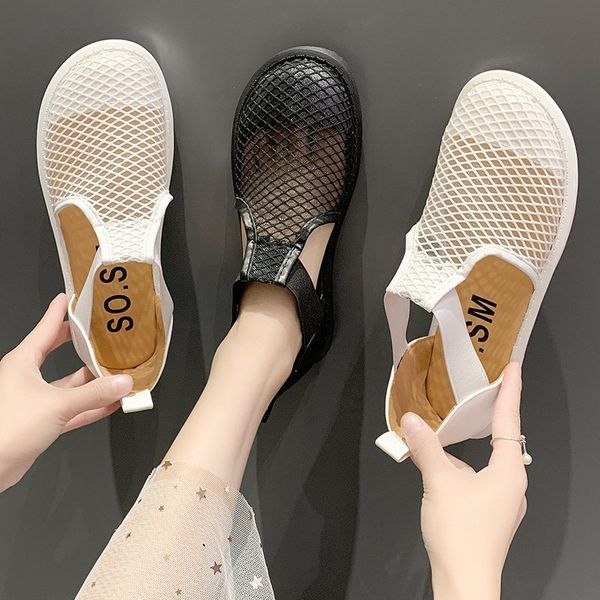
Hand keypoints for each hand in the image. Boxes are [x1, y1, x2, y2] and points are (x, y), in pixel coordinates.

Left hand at [0, 293, 132, 491]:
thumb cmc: (7, 428)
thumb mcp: (58, 405)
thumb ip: (94, 394)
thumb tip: (123, 383)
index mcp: (23, 362)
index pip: (46, 329)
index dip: (60, 312)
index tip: (72, 299)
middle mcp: (27, 378)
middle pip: (60, 355)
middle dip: (83, 348)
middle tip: (104, 337)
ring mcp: (34, 400)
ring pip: (70, 386)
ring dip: (93, 383)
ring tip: (119, 375)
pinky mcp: (40, 422)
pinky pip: (72, 409)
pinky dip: (91, 407)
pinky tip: (110, 404)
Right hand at [401, 363, 526, 599]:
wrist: (463, 582)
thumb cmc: (461, 535)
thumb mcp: (438, 482)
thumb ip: (424, 447)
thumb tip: (410, 420)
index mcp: (509, 473)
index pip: (510, 421)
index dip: (510, 391)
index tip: (514, 368)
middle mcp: (511, 486)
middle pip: (500, 441)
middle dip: (486, 417)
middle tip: (480, 392)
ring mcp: (501, 503)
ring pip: (483, 463)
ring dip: (463, 449)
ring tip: (440, 435)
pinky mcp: (488, 515)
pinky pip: (475, 480)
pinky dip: (458, 469)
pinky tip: (437, 469)